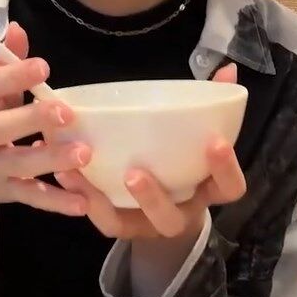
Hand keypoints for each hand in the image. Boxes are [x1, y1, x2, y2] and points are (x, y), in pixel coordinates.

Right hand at [0, 22, 90, 215]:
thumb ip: (5, 64)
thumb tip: (17, 28)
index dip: (13, 76)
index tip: (43, 67)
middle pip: (0, 128)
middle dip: (32, 120)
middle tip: (67, 113)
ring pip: (20, 164)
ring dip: (52, 159)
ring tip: (84, 153)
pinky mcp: (5, 193)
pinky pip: (32, 197)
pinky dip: (57, 202)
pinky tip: (83, 202)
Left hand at [55, 64, 246, 239]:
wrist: (161, 208)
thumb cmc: (182, 161)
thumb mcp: (196, 136)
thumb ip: (210, 107)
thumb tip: (228, 70)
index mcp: (206, 191)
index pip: (229, 188)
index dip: (225, 169)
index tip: (215, 142)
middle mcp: (180, 214)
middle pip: (172, 218)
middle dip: (154, 197)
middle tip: (135, 172)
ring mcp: (148, 225)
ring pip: (128, 224)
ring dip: (105, 200)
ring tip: (85, 168)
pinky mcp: (120, 226)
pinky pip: (103, 220)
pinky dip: (85, 197)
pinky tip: (67, 173)